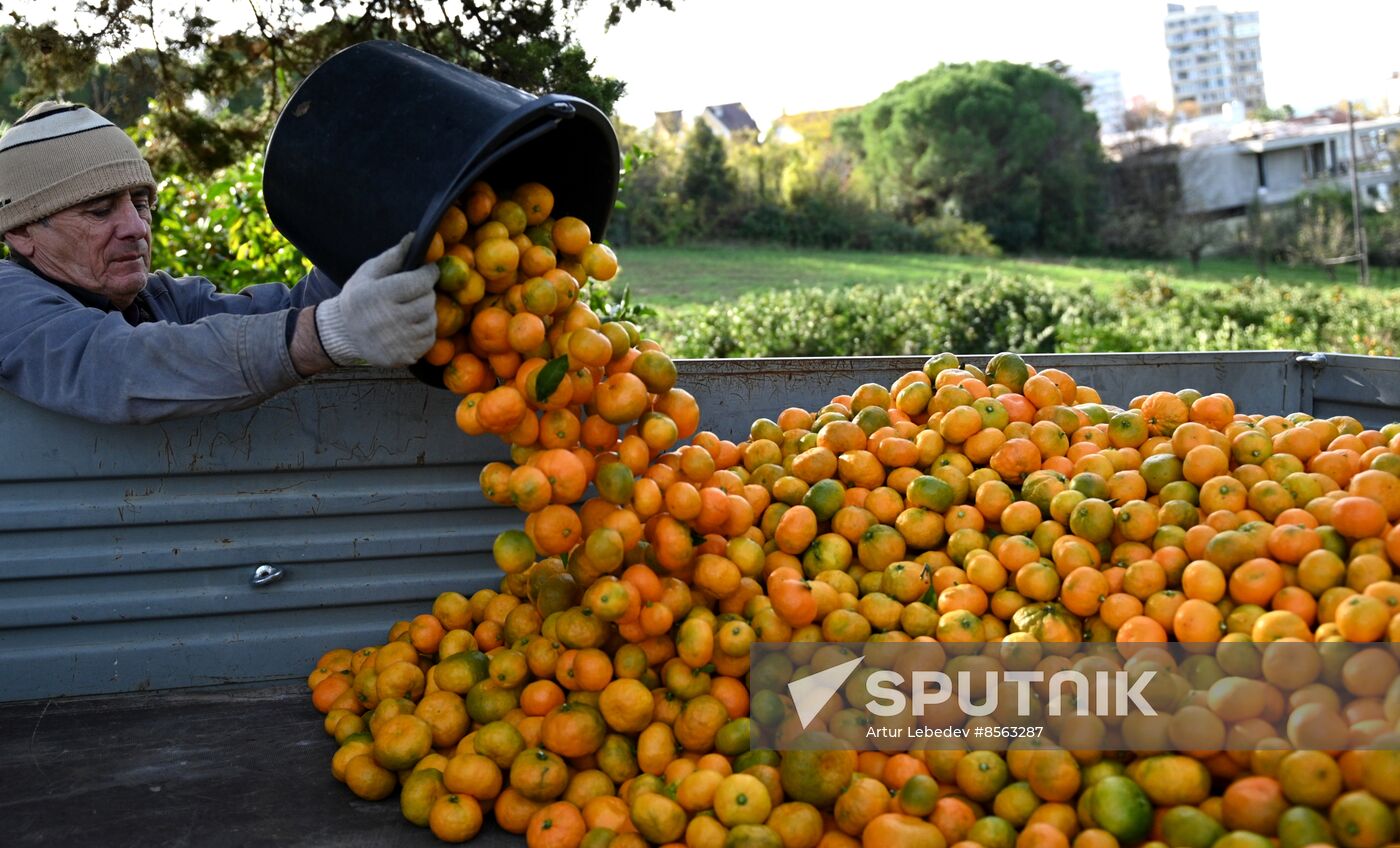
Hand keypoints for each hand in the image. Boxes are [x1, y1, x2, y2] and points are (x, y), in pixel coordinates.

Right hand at [314, 234, 439, 366]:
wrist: (343, 333)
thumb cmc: (357, 297)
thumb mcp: (369, 272)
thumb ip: (394, 256)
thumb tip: (416, 237)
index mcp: (379, 295)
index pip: (420, 281)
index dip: (429, 273)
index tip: (428, 271)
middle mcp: (389, 320)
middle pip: (428, 302)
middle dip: (426, 293)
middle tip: (416, 291)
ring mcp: (398, 342)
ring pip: (431, 321)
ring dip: (427, 312)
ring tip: (411, 308)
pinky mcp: (404, 357)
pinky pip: (428, 340)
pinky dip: (424, 331)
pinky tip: (409, 325)